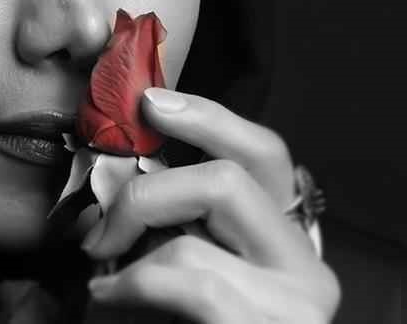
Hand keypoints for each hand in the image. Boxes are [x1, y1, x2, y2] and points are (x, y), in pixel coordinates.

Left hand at [80, 88, 339, 323]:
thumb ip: (171, 223)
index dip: (207, 117)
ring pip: (194, 243)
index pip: (263, 153)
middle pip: (230, 180)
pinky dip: (133, 287)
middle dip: (146, 194)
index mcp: (283, 237)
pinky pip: (188, 284)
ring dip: (128, 258)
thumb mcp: (185, 264)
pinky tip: (111, 298)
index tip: (150, 104)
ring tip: (105, 279)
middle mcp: (306, 266)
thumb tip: (120, 179)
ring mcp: (296, 306)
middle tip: (100, 229)